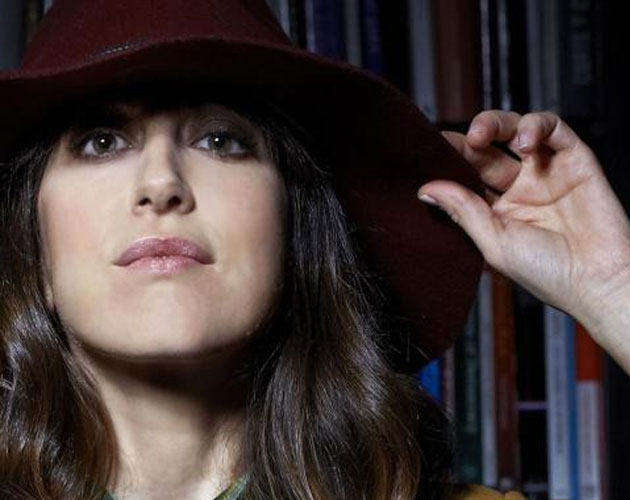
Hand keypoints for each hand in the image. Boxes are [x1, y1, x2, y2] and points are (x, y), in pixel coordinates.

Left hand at [418, 111, 629, 343]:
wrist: (598, 281)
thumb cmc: (548, 273)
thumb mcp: (494, 243)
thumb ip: (463, 211)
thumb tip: (427, 189)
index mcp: (496, 210)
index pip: (466, 175)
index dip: (450, 160)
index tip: (430, 153)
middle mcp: (519, 188)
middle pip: (486, 150)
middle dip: (467, 139)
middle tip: (455, 140)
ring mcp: (546, 173)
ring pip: (516, 130)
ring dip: (495, 123)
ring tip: (480, 134)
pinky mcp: (575, 160)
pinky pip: (555, 130)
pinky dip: (536, 126)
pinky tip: (524, 141)